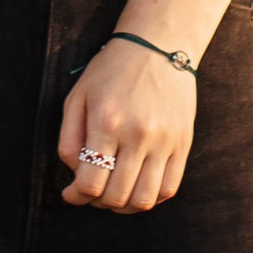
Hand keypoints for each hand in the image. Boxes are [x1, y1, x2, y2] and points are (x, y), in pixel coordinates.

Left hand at [57, 35, 194, 213]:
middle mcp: (138, 135)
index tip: (70, 194)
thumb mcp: (78, 96)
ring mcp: (165, 141)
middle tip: (91, 192)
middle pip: (116, 197)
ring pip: (144, 199)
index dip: (76, 197)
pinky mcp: (183, 144)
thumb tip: (74, 173)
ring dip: (124, 206)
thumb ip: (69, 138)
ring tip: (114, 194)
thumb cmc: (111, 70)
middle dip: (97, 202)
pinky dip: (151, 198)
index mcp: (107, 122)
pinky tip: (137, 188)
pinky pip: (169, 189)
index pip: (90, 183)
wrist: (158, 46)